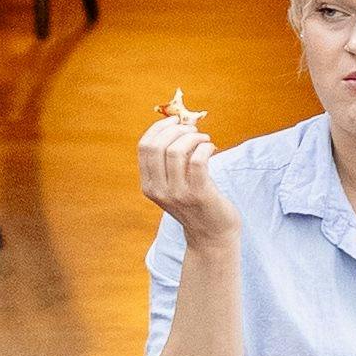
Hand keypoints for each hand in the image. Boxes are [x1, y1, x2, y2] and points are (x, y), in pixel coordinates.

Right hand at [134, 101, 229, 237]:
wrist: (212, 234)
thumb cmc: (195, 201)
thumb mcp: (173, 183)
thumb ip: (170, 160)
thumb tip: (178, 122)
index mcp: (148, 185)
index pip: (144, 147)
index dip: (159, 127)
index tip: (175, 120)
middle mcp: (159, 191)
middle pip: (157, 146)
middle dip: (176, 129)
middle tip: (192, 130)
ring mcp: (177, 194)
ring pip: (176, 150)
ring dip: (193, 137)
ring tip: (203, 139)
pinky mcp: (198, 194)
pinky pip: (197, 160)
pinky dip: (204, 147)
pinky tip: (210, 148)